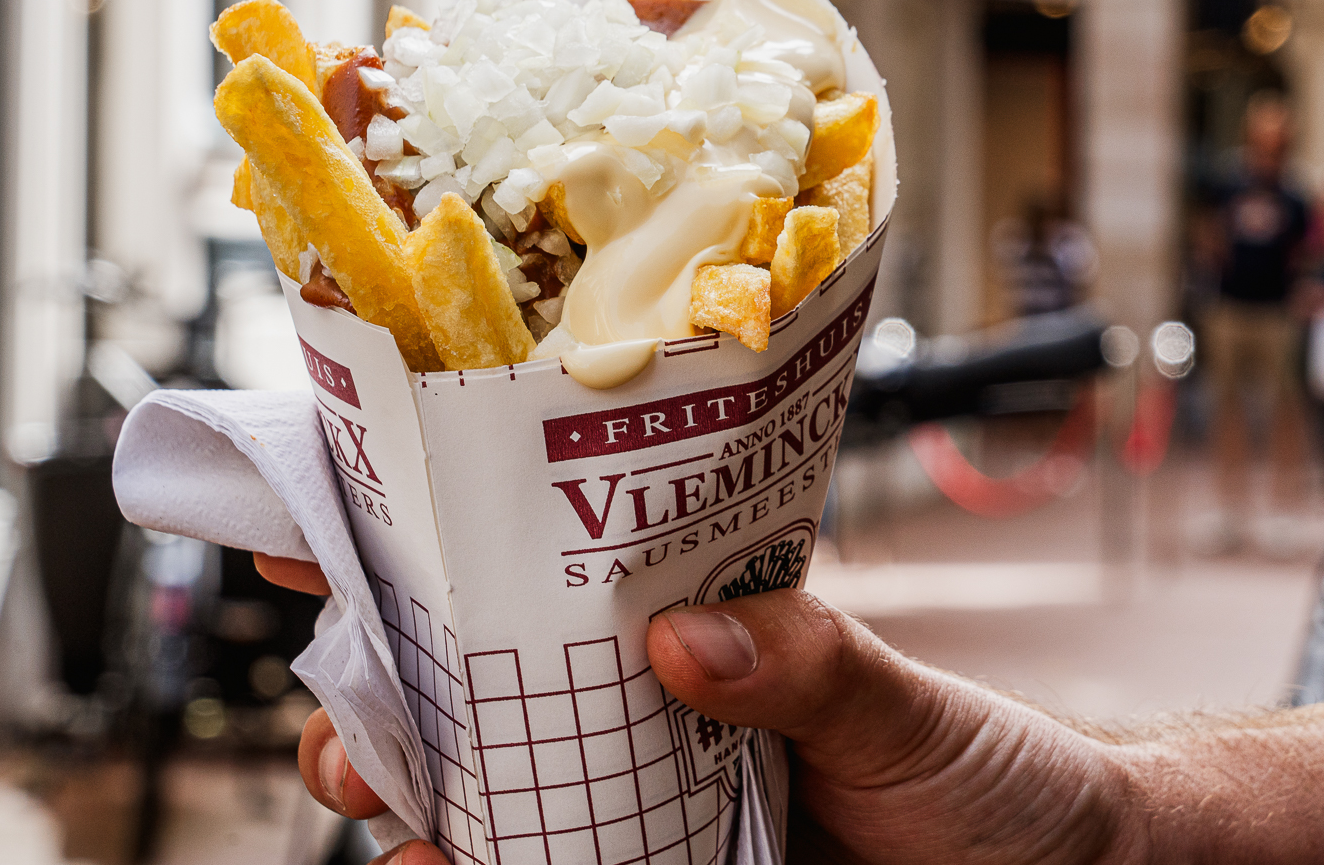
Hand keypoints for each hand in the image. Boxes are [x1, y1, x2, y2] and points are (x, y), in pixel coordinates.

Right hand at [258, 553, 1138, 864]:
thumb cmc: (994, 773)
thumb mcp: (905, 705)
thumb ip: (807, 668)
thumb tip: (684, 640)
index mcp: (706, 627)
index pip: (559, 565)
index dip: (440, 535)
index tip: (328, 519)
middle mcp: (658, 710)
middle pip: (487, 682)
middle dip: (388, 686)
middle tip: (345, 713)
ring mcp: (649, 803)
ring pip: (497, 783)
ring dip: (407, 785)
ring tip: (365, 792)